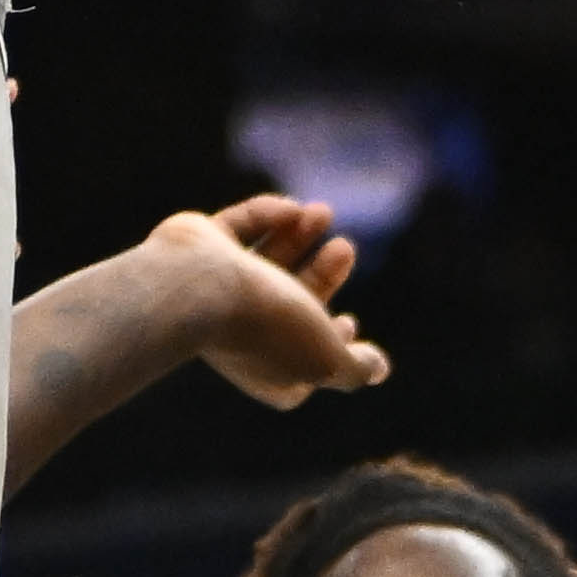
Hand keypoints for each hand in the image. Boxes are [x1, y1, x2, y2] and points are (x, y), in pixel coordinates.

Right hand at [152, 193, 389, 408]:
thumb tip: (378, 368)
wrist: (198, 289)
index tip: (347, 323)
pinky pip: (238, 227)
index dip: (329, 342)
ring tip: (323, 212)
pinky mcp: (202, 248)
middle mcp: (241, 329)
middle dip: (322, 274)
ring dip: (298, 236)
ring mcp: (217, 288)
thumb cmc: (266, 326)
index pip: (303, 358)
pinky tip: (291, 209)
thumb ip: (355, 368)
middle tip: (346, 248)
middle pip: (289, 300)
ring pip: (265, 260)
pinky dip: (266, 216)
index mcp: (267, 367)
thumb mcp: (327, 359)